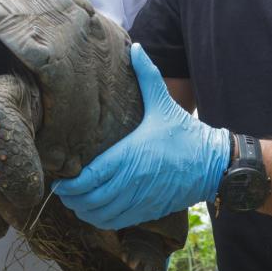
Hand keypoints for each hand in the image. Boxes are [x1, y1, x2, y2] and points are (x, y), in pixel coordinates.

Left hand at [55, 44, 230, 229]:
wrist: (212, 163)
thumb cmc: (184, 132)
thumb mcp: (163, 102)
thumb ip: (147, 74)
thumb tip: (136, 46)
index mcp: (129, 156)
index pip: (88, 178)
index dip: (69, 184)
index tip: (59, 179)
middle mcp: (130, 181)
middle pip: (89, 200)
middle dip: (71, 198)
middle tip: (63, 190)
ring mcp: (139, 199)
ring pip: (100, 215)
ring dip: (83, 211)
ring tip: (75, 201)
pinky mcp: (147, 211)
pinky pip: (115, 223)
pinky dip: (100, 221)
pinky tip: (94, 212)